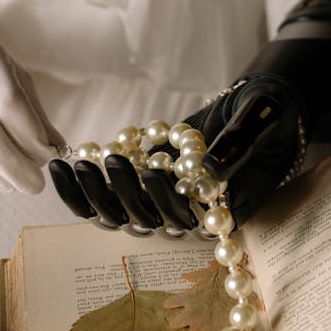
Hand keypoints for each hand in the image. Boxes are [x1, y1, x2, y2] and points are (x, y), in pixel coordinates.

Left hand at [49, 75, 303, 232]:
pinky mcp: (142, 188)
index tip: (150, 169)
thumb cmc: (269, 112)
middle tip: (106, 159)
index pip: (190, 219)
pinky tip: (60, 166)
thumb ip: (240, 141)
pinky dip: (81, 188)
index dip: (166, 201)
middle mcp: (193, 214)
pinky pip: (106, 199)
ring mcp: (164, 203)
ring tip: (70, 165)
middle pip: (149, 221)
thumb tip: (208, 168)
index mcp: (228, 207)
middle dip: (121, 194)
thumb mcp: (264, 118)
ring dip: (93, 194)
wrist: (257, 109)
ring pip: (121, 214)